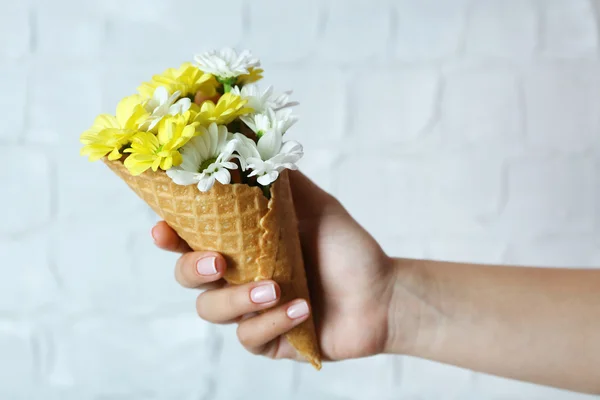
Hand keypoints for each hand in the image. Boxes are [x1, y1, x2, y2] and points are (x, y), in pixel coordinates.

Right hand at [151, 171, 399, 361]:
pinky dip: (274, 321)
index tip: (163, 229)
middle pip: (188, 277)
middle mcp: (239, 277)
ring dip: (240, 299)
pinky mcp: (268, 340)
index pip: (192, 239)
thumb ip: (282, 182)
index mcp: (242, 244)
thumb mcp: (316, 206)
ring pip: (213, 311)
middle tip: (218, 262)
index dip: (170, 236)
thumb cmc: (346, 248)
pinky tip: (301, 308)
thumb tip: (251, 145)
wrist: (382, 292)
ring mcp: (250, 311)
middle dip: (193, 269)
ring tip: (275, 288)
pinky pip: (250, 337)